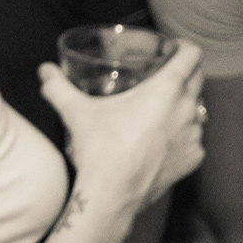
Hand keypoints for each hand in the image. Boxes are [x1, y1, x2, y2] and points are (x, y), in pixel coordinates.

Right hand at [38, 38, 205, 210]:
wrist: (112, 195)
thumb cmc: (100, 150)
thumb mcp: (77, 113)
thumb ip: (59, 88)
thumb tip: (45, 71)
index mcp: (166, 89)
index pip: (191, 54)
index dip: (183, 47)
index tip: (172, 50)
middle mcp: (187, 108)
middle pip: (198, 78)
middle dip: (185, 73)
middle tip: (163, 76)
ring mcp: (193, 135)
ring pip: (196, 110)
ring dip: (183, 106)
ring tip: (161, 112)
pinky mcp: (193, 158)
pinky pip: (193, 139)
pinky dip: (181, 137)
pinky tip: (162, 142)